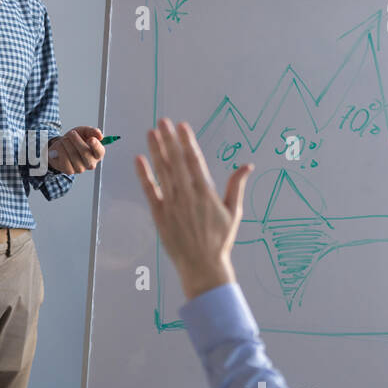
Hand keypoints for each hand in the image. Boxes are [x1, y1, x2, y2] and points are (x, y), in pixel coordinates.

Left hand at [46, 127, 105, 173]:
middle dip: (76, 140)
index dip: (96, 146)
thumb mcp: (84, 132)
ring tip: (64, 139)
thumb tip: (100, 136)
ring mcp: (80, 169)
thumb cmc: (74, 140)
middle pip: (85, 153)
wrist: (60, 147)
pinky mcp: (70, 171)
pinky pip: (64, 159)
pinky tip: (60, 147)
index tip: (91, 139)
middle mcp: (91, 163)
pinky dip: (60, 149)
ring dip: (66, 143)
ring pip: (73, 154)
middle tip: (71, 133)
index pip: (100, 152)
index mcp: (97, 153)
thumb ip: (92, 132)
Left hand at [134, 118, 252, 299]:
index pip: (194, 161)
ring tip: (151, 133)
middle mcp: (187, 196)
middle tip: (162, 120)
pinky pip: (150, 191)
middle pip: (176, 162)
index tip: (182, 126)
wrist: (202, 266)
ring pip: (162, 172)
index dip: (187, 142)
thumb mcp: (234, 212)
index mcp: (206, 193)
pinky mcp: (159, 215)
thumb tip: (248, 165)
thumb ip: (237, 186)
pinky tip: (139, 159)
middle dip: (169, 140)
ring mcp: (172, 205)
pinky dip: (144, 175)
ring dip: (156, 151)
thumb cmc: (220, 240)